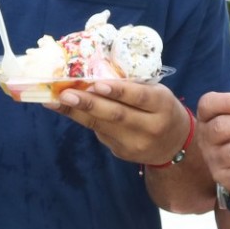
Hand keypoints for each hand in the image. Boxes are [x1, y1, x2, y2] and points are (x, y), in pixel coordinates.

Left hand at [48, 80, 189, 165]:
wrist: (174, 146)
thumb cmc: (161, 109)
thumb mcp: (158, 94)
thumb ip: (133, 87)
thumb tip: (94, 75)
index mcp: (162, 106)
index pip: (139, 97)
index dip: (118, 90)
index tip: (96, 84)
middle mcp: (151, 127)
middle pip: (117, 115)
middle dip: (88, 103)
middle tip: (65, 93)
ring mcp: (136, 143)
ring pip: (102, 126)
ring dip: (76, 112)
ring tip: (55, 101)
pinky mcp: (122, 153)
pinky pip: (100, 133)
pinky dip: (83, 119)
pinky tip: (66, 109)